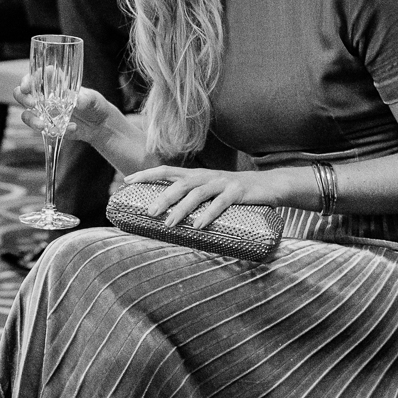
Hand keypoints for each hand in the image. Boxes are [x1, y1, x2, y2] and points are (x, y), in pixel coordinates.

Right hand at [16, 72, 116, 144]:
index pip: (37, 75)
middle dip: (23, 97)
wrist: (100, 125)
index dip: (29, 79)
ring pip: (27, 113)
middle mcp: (46, 96)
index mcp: (55, 82)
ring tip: (42, 126)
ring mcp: (45, 112)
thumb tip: (77, 101)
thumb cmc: (96, 105)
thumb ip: (85, 99)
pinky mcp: (49, 127)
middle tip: (31, 104)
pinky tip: (71, 129)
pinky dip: (53, 131)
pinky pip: (43, 129)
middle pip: (23, 93)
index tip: (27, 85)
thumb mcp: (94, 99)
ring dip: (31, 119)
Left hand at [123, 166, 282, 229]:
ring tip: (169, 224)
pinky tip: (199, 225)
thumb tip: (169, 223)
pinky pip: (221, 203)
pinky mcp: (239, 193)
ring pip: (198, 193)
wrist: (270, 186)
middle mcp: (207, 176)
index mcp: (197, 176)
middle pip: (180, 183)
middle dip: (163, 197)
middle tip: (149, 213)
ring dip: (182, 208)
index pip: (167, 171)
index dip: (147, 174)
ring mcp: (223, 183)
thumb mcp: (211, 195)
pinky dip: (209, 214)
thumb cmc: (235, 194)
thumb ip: (193, 203)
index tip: (127, 181)